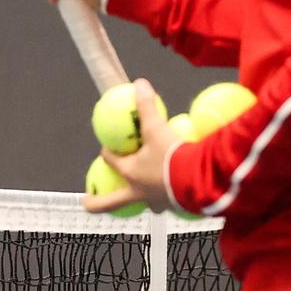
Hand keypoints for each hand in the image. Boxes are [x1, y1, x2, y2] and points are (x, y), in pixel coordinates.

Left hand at [81, 79, 178, 214]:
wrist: (201, 180)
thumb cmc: (173, 156)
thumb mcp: (157, 128)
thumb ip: (147, 107)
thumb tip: (139, 84)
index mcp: (130, 173)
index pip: (111, 161)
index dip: (106, 153)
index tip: (106, 149)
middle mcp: (140, 193)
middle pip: (113, 203)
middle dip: (99, 203)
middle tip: (88, 202)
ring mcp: (158, 203)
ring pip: (145, 203)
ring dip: (142, 199)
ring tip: (147, 194)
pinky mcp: (176, 207)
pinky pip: (168, 202)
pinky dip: (169, 197)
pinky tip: (178, 190)